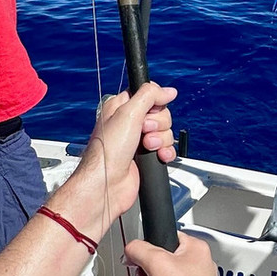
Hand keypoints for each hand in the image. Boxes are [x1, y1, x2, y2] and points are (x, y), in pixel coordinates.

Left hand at [62, 83, 177, 222]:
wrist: (107, 184)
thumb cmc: (107, 152)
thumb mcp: (128, 114)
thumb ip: (150, 96)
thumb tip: (168, 91)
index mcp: (121, 107)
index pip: (149, 95)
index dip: (155, 102)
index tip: (150, 111)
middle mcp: (130, 123)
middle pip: (161, 114)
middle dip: (158, 124)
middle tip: (144, 132)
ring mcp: (139, 141)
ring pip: (166, 132)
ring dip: (161, 140)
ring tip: (147, 147)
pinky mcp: (147, 156)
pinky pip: (166, 149)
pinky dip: (166, 152)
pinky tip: (158, 156)